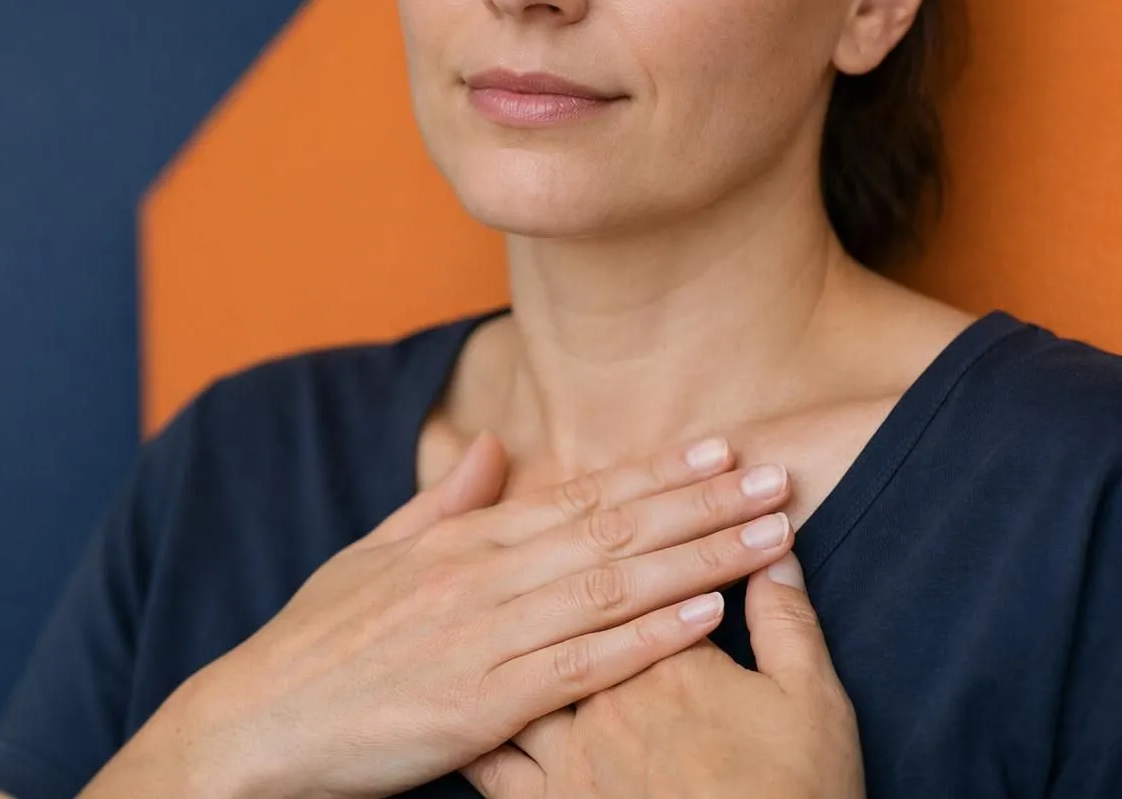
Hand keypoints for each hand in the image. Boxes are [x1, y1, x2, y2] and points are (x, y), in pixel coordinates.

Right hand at [123, 433, 797, 798]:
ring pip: (612, 587)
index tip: (722, 451)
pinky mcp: (483, 703)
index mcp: (462, 542)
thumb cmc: (319, 640)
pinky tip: (707, 615)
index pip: (579, 496)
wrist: (260, 719)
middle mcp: (482, 575)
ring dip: (699, 557)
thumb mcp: (375, 552)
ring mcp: (485, 636)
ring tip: (771, 535)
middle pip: (613, 530)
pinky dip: (649, 637)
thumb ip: (445, 501)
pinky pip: (583, 664)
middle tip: (780, 479)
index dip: (657, 475)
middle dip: (703, 505)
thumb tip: (493, 446)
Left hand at [463, 552, 864, 798]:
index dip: (650, 527)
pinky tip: (457, 696)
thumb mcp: (812, 702)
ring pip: (519, 668)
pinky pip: (490, 760)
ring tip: (486, 592)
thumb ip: (786, 621)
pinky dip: (474, 725)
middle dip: (572, 564)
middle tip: (552, 536)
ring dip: (505, 629)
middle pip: (576, 607)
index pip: (649, 572)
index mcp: (667, 662)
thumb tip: (776, 554)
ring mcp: (566, 751)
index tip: (646, 499)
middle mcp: (602, 694)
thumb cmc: (792, 794)